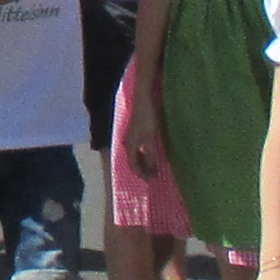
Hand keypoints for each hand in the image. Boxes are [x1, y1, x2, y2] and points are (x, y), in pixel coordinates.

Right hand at [112, 65, 161, 181]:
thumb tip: (152, 170)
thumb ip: (150, 155)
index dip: (142, 174)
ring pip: (134, 154)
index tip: (151, 180)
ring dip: (142, 162)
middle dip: (142, 170)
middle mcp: (127, 143)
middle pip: (132, 161)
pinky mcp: (135, 131)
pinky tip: (150, 153)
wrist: (143, 100)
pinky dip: (143, 154)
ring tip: (152, 167)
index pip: (133, 165)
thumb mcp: (150, 138)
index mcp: (129, 146)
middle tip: (152, 176)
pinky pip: (137, 148)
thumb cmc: (147, 118)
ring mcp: (130, 137)